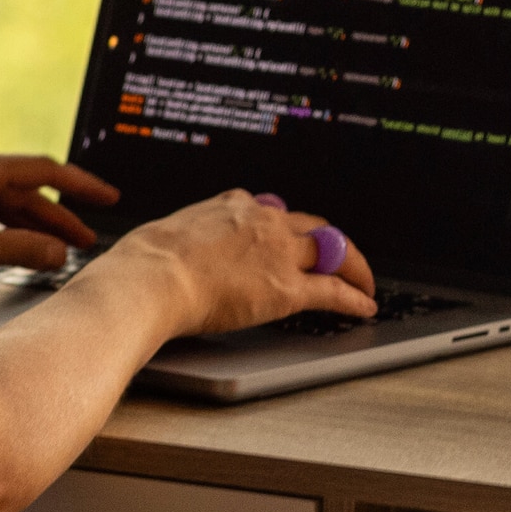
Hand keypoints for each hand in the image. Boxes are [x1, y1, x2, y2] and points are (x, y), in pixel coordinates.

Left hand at [0, 149, 116, 280]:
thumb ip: (19, 249)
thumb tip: (59, 254)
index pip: (42, 172)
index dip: (80, 186)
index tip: (108, 197)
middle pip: (22, 191)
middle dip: (57, 217)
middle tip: (85, 240)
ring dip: (30, 225)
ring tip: (55, 247)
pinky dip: (3, 227)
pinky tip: (9, 241)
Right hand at [101, 186, 376, 339]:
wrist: (151, 277)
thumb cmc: (146, 261)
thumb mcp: (168, 233)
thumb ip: (185, 239)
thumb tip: (169, 250)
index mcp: (233, 206)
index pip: (273, 212)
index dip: (287, 227)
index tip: (290, 236)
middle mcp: (264, 221)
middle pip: (314, 226)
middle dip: (331, 242)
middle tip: (341, 256)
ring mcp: (280, 253)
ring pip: (335, 251)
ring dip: (355, 267)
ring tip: (364, 282)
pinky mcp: (287, 288)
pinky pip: (332, 291)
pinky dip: (353, 298)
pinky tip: (364, 306)